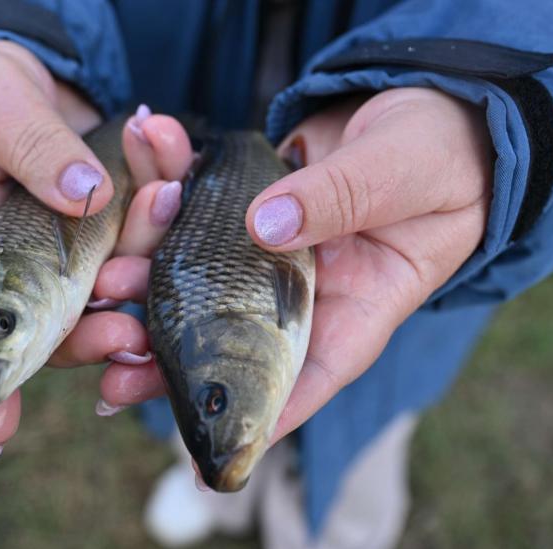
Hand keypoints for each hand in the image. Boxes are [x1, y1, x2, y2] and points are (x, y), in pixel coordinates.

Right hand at [0, 40, 191, 455]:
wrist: (15, 67)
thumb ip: (29, 143)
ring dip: (146, 252)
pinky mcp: (114, 222)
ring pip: (115, 279)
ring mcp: (71, 248)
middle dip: (97, 330)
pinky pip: (148, 227)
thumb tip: (87, 197)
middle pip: (56, 323)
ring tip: (164, 194)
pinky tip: (168, 151)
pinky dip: (164, 193)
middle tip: (132, 318)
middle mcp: (19, 264)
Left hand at [97, 88, 492, 448]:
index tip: (200, 448)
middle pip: (231, 335)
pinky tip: (144, 149)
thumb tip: (266, 227)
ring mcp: (271, 247)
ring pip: (201, 269)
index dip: (252, 416)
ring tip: (109, 275)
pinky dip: (170, 175)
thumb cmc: (443, 151)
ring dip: (153, 266)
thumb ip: (342, 198)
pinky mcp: (248, 200)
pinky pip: (200, 195)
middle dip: (171, 353)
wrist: (429, 96)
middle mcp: (305, 289)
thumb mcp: (405, 174)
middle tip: (115, 363)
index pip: (305, 377)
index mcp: (356, 307)